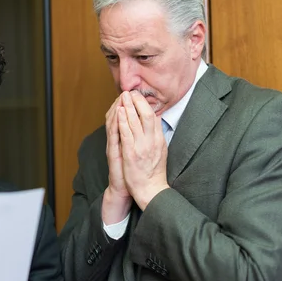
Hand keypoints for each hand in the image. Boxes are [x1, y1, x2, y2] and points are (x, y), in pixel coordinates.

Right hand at [103, 95, 133, 223]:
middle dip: (123, 102)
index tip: (136, 93)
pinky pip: (113, 134)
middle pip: (117, 116)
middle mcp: (118, 140)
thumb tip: (154, 123)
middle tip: (127, 90)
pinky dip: (115, 123)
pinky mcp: (113, 152)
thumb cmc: (138, 171)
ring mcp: (114, 145)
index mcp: (126, 138)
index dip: (129, 104)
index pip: (125, 116)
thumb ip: (145, 136)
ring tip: (121, 97)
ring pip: (113, 122)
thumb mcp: (142, 150)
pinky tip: (118, 113)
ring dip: (117, 108)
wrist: (134, 189)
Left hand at [118, 91, 168, 209]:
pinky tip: (120, 111)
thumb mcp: (160, 150)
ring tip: (124, 95)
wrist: (150, 190)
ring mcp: (142, 146)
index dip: (145, 104)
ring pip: (135, 122)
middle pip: (146, 115)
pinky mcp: (131, 153)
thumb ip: (157, 134)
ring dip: (129, 106)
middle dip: (138, 101)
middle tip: (131, 91)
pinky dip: (123, 121)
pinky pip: (127, 133)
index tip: (139, 95)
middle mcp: (152, 141)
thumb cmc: (153, 172)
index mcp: (159, 139)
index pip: (153, 116)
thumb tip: (157, 119)